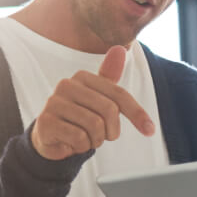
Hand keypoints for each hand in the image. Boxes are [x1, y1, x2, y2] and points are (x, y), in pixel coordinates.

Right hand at [30, 45, 154, 160]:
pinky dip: (81, 147)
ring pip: (95, 126)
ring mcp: (54, 102)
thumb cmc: (78, 116)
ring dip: (95, 140)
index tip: (150, 130)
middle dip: (111, 131)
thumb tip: (120, 49)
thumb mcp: (98, 97)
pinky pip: (79, 138)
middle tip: (103, 137)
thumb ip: (110, 77)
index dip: (137, 113)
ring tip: (85, 139)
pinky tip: (71, 143)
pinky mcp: (46, 122)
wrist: (48, 137)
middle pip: (109, 110)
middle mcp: (66, 85)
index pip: (119, 94)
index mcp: (82, 77)